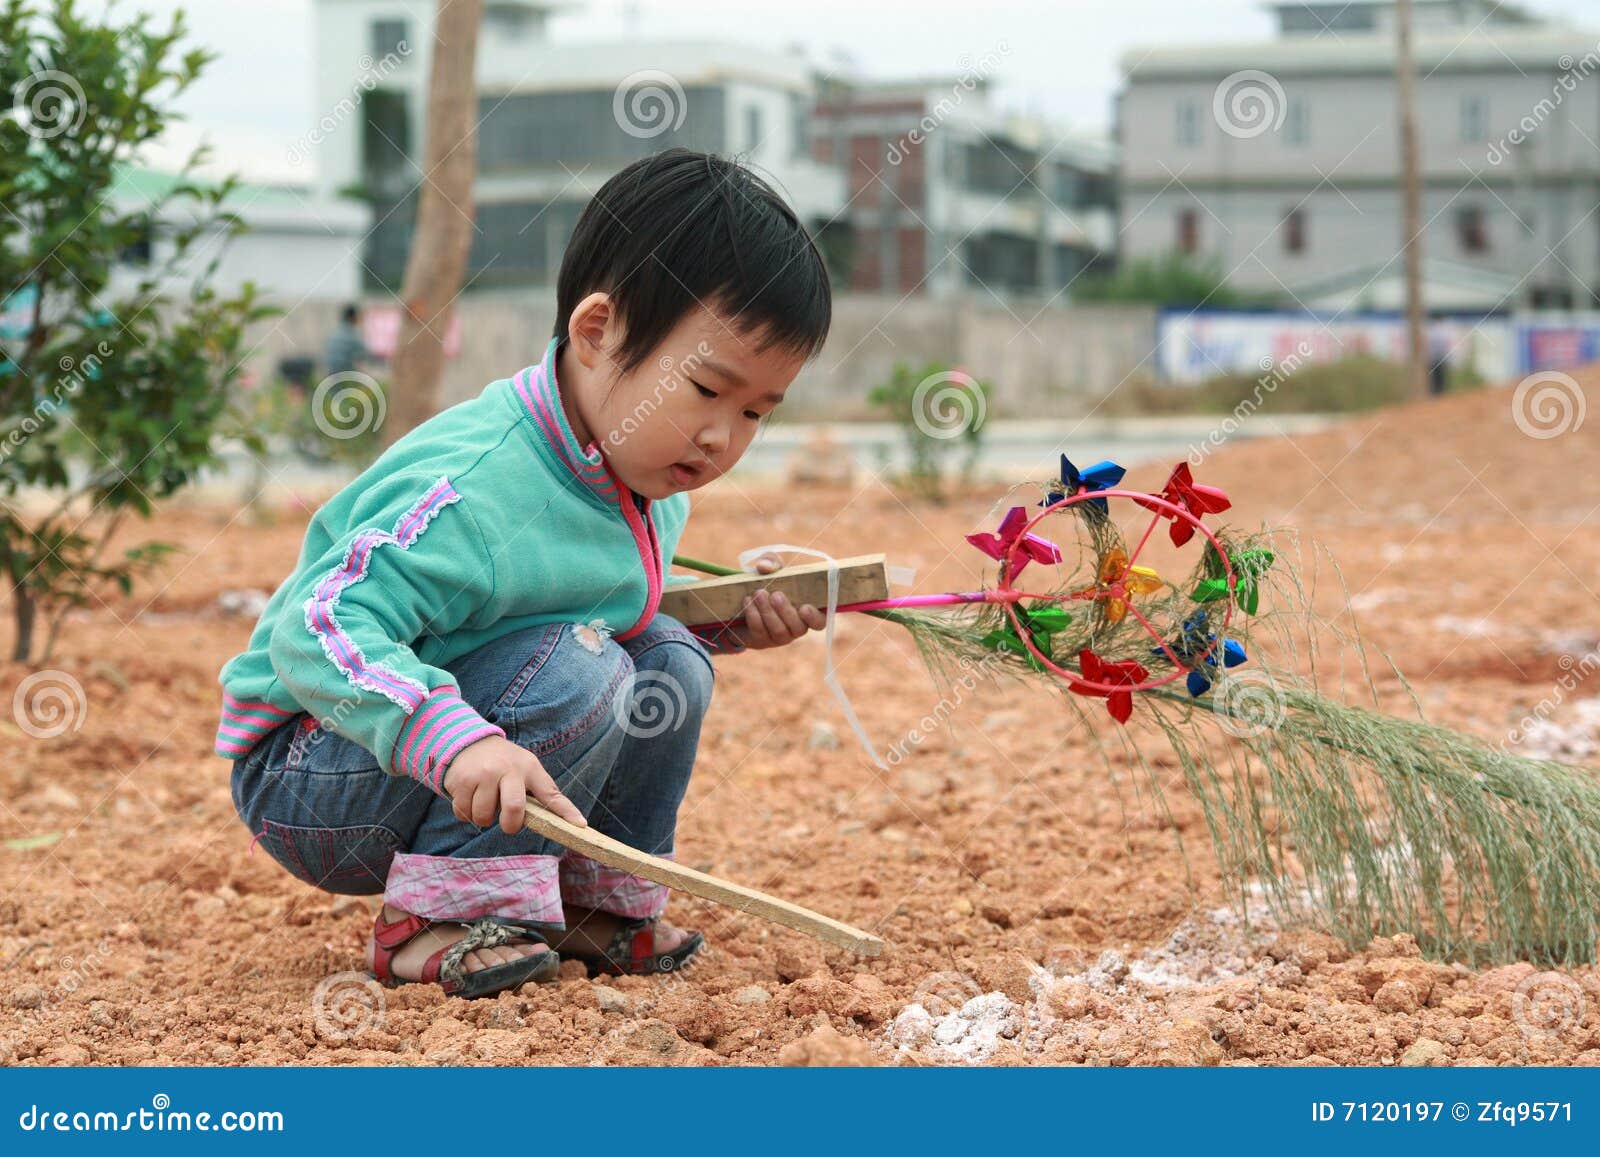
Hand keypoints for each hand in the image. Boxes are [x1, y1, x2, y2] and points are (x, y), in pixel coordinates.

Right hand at [441, 735, 586, 834]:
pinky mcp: (460, 781)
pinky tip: (470, 796)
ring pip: (483, 816)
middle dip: (510, 825)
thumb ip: (545, 793)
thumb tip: (576, 823)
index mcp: (528, 768)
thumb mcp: (528, 769)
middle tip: (508, 824)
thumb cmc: (506, 763)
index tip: (581, 826)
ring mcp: (481, 774)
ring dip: (483, 817)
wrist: (469, 742)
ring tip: (485, 800)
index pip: (550, 793)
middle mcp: (506, 769)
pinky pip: (462, 813)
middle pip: (514, 809)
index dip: (566, 811)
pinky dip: (465, 812)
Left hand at [723, 552, 826, 649]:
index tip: (805, 607)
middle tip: (775, 595)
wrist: (742, 599)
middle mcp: (796, 627)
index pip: (820, 621)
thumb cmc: (767, 582)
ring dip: (768, 612)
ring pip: (779, 631)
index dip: (815, 618)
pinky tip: (747, 601)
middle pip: (799, 628)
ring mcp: (779, 637)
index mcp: (806, 612)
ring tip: (758, 594)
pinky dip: (753, 615)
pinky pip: (760, 631)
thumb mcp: (771, 567)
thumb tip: (765, 567)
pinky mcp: (761, 640)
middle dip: (786, 611)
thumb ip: (771, 561)